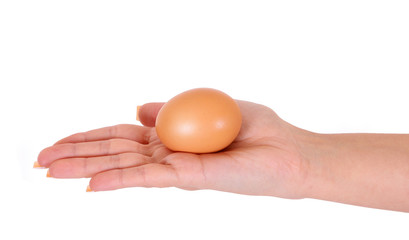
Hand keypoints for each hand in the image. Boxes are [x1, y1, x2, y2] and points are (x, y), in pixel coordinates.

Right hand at [37, 101, 309, 197]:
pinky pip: (149, 177)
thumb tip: (136, 108)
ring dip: (85, 168)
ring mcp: (176, 167)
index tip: (60, 141)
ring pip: (123, 166)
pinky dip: (119, 180)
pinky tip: (90, 185)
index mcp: (170, 137)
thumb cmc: (256, 130)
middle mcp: (168, 154)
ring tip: (49, 171)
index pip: (121, 137)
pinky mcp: (190, 177)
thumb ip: (171, 109)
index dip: (89, 138)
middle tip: (39, 161)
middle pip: (114, 152)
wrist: (289, 153)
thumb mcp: (208, 106)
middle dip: (76, 155)